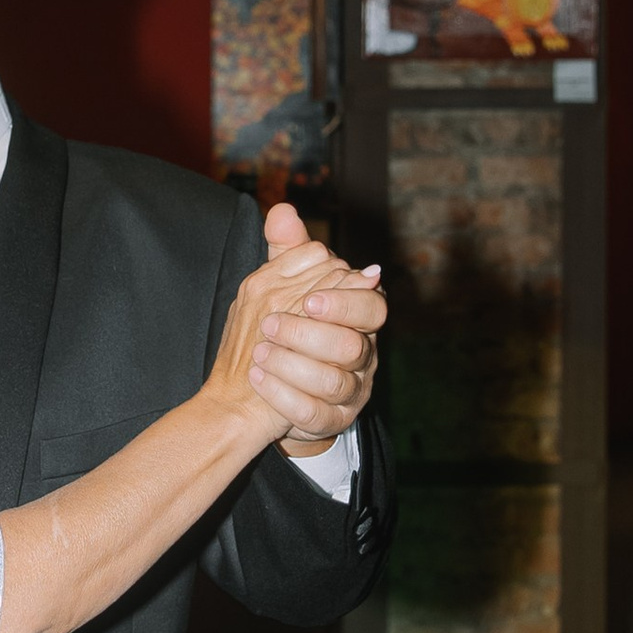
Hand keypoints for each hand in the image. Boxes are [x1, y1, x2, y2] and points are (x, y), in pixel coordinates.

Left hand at [253, 197, 382, 454]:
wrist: (270, 389)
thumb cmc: (287, 330)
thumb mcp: (286, 288)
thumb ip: (289, 252)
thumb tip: (283, 211)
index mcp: (359, 319)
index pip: (373, 306)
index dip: (343, 302)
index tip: (306, 299)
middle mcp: (362, 356)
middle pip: (353, 346)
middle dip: (309, 335)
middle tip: (270, 325)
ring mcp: (350, 392)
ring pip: (334, 382)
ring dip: (292, 365)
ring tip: (259, 352)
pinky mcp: (332, 420)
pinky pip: (315, 414)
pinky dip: (284, 396)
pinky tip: (259, 378)